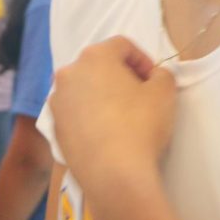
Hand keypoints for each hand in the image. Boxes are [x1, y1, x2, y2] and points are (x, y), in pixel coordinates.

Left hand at [50, 37, 176, 185]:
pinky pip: (75, 113)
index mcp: (94, 56)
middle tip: (140, 96)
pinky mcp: (54, 127)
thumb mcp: (165, 93)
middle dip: (120, 76)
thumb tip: (155, 76)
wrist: (113, 173)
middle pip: (99, 65)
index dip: (143, 59)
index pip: (122, 45)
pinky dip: (89, 116)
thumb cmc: (140, 125)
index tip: (154, 80)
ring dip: (102, 96)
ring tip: (122, 116)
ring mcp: (58, 100)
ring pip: (84, 89)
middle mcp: (69, 73)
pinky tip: (106, 133)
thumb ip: (163, 75)